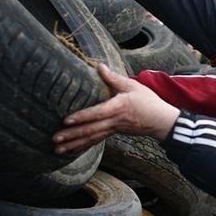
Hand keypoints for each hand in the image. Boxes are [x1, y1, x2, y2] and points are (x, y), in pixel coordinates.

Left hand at [53, 63, 179, 153]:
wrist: (161, 121)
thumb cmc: (147, 101)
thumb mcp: (132, 85)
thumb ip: (113, 78)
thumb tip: (99, 66)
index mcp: (118, 107)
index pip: (97, 113)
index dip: (82, 117)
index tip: (66, 121)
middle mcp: (114, 121)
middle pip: (90, 130)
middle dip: (72, 135)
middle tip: (55, 139)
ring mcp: (113, 129)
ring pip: (91, 138)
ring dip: (74, 144)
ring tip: (58, 149)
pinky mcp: (113, 133)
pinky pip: (96, 141)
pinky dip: (83, 146)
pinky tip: (71, 150)